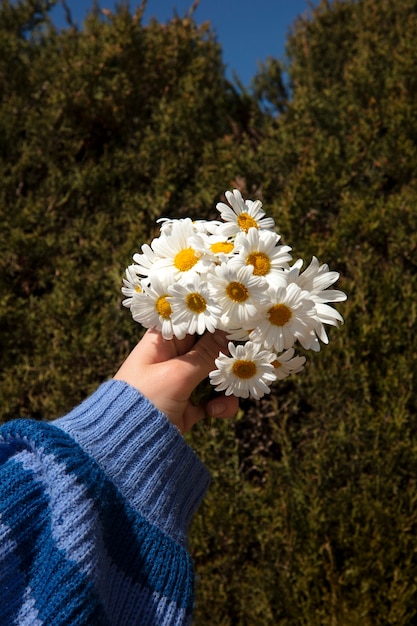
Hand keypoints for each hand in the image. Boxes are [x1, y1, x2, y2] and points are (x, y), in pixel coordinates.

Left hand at [114, 329, 238, 432]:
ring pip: (214, 374)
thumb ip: (205, 354)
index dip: (215, 322)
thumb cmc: (143, 402)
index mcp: (161, 341)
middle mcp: (171, 359)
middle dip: (226, 357)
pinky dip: (219, 404)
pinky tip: (214, 412)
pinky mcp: (186, 406)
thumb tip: (227, 332)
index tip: (240, 324)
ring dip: (226, 383)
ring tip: (230, 391)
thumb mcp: (177, 374)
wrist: (126, 449)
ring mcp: (179, 383)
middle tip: (244, 361)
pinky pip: (212, 399)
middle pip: (208, 348)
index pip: (191, 322)